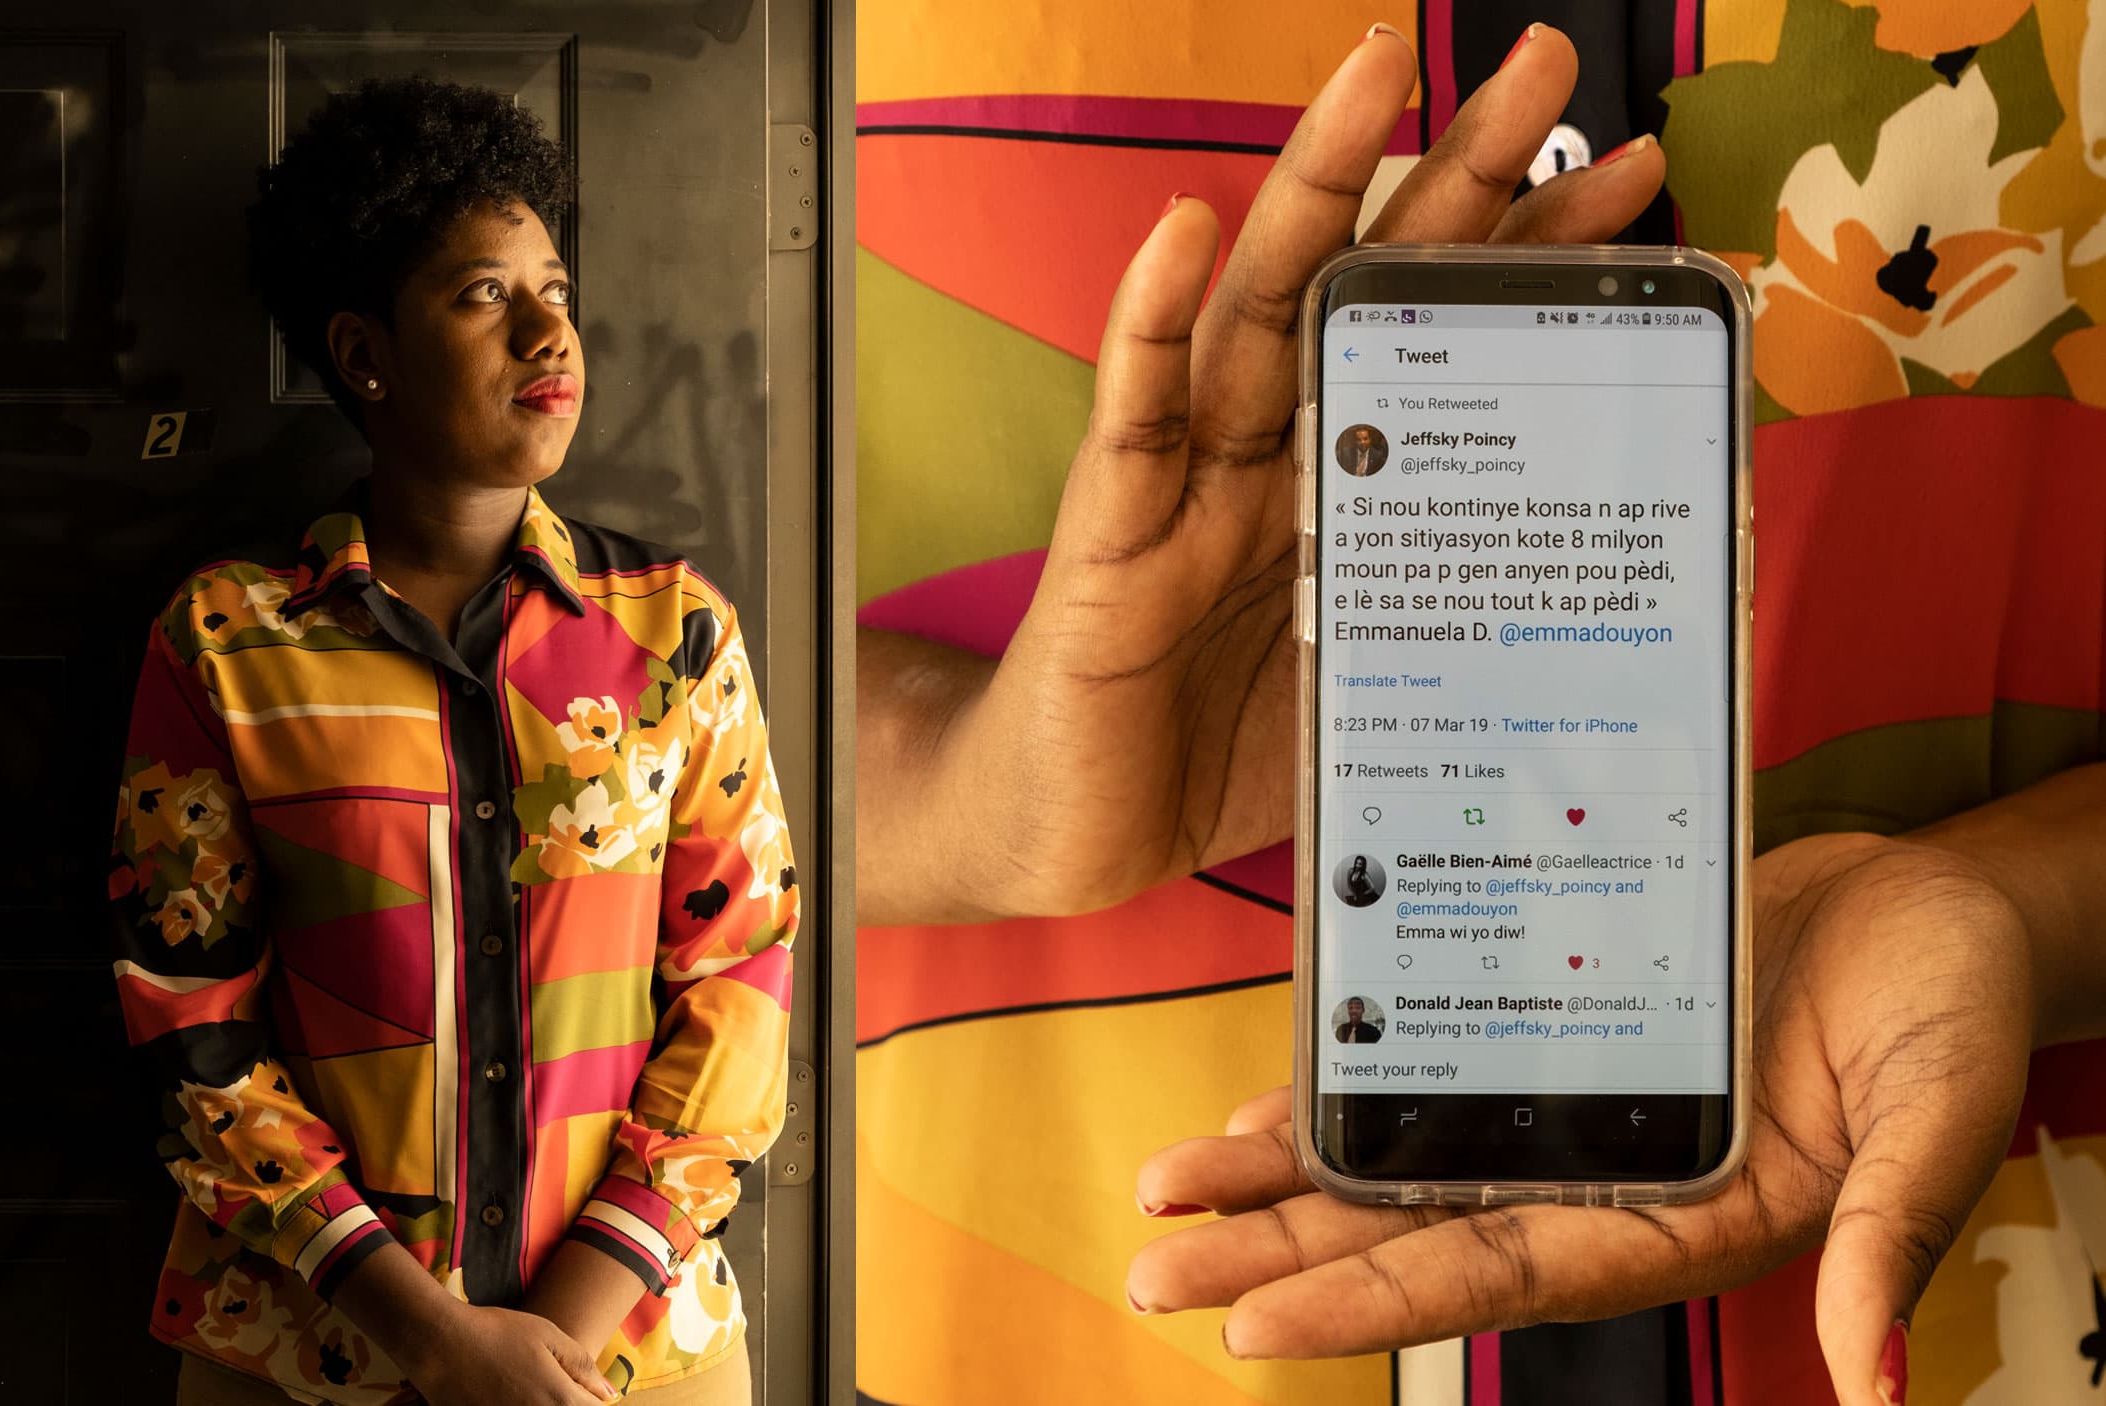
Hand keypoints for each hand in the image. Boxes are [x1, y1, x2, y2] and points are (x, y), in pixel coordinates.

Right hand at [402, 1305, 617, 1405]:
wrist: (440, 1345)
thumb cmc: (495, 1333)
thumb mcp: (547, 1336)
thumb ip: (581, 1366)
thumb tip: (608, 1393)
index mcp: (559, 1400)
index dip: (590, 1398)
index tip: (579, 1387)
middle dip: (569, 1403)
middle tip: (547, 1384)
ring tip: (527, 1388)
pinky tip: (509, 1394)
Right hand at [881, 22, 1668, 920]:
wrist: (1078, 836)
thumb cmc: (1221, 755)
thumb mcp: (1386, 694)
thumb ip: (1467, 634)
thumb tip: (1613, 615)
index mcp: (1348, 485)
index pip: (1450, 346)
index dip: (1536, 259)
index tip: (1633, 178)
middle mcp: (1272, 458)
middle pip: (1368, 288)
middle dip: (1459, 170)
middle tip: (1542, 63)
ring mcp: (1187, 486)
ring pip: (1255, 313)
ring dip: (1313, 190)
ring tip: (1369, 80)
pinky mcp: (1109, 541)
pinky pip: (1134, 422)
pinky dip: (1148, 323)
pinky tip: (1180, 230)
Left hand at [1126, 835, 2033, 1405]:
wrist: (1932, 900)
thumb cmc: (1947, 1001)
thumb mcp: (1942, 1112)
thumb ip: (1890, 1237)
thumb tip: (1877, 1381)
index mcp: (1678, 1220)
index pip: (1499, 1280)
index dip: (1376, 1307)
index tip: (1257, 1327)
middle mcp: (1598, 1181)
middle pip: (1410, 1236)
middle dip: (1277, 1259)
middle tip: (1155, 1276)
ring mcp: (1566, 1114)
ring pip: (1394, 1163)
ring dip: (1279, 1183)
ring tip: (1164, 1194)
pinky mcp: (1550, 1037)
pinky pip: (1423, 1074)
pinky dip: (1337, 1095)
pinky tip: (1253, 1109)